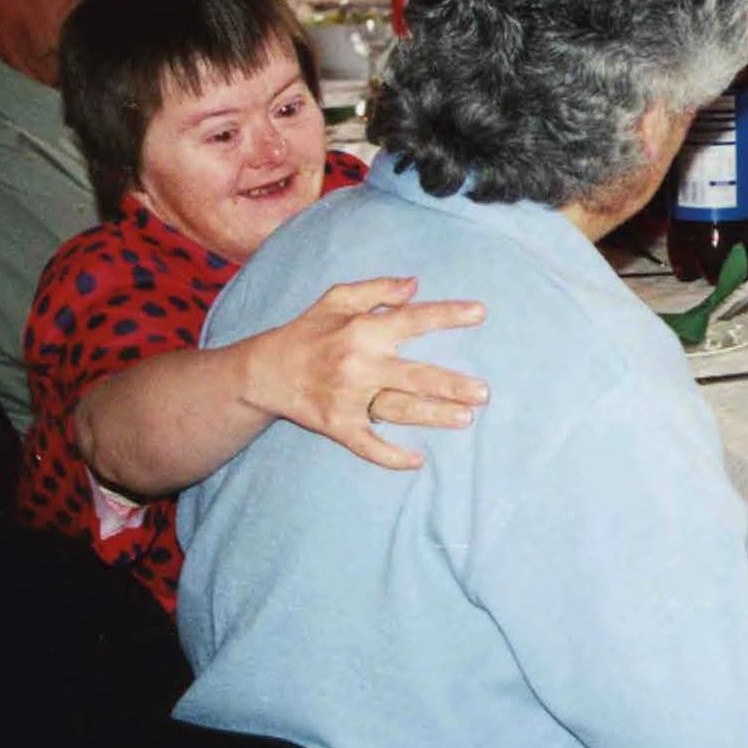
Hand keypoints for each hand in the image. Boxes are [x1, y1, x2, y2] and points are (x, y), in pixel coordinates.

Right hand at [244, 277, 487, 470]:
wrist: (263, 372)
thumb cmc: (307, 332)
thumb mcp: (336, 299)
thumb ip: (377, 289)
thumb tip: (415, 285)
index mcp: (362, 330)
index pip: (413, 320)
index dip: (447, 315)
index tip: (480, 312)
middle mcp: (358, 365)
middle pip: (413, 375)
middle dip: (450, 385)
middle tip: (484, 393)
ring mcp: (348, 398)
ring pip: (398, 410)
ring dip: (432, 416)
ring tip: (465, 419)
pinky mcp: (336, 425)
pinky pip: (366, 444)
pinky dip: (389, 456)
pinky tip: (416, 461)